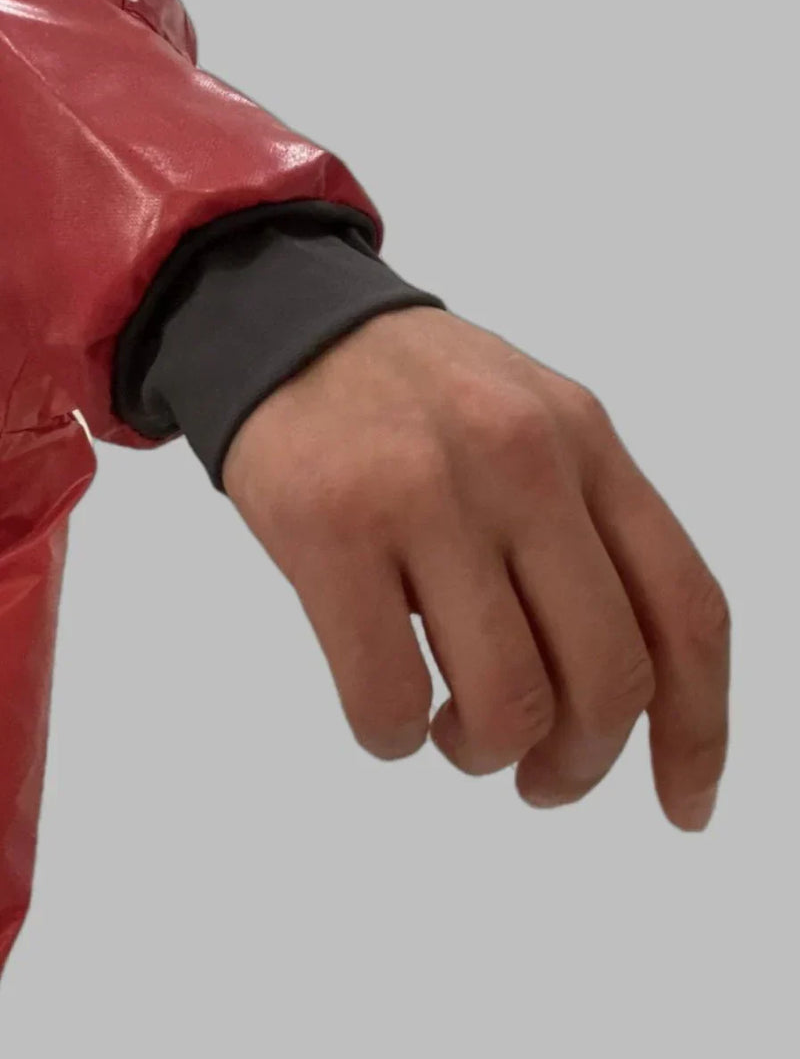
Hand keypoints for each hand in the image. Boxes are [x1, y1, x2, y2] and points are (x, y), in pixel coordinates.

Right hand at [222, 306, 729, 830]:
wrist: (289, 327)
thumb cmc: (420, 400)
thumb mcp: (535, 429)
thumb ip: (592, 532)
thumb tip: (626, 692)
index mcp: (590, 445)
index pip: (688, 612)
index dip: (701, 731)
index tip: (683, 806)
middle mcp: (525, 465)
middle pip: (608, 678)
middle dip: (581, 763)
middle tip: (543, 777)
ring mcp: (428, 496)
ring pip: (505, 703)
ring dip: (485, 754)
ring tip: (456, 732)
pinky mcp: (331, 530)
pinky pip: (388, 698)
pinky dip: (396, 738)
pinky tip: (392, 714)